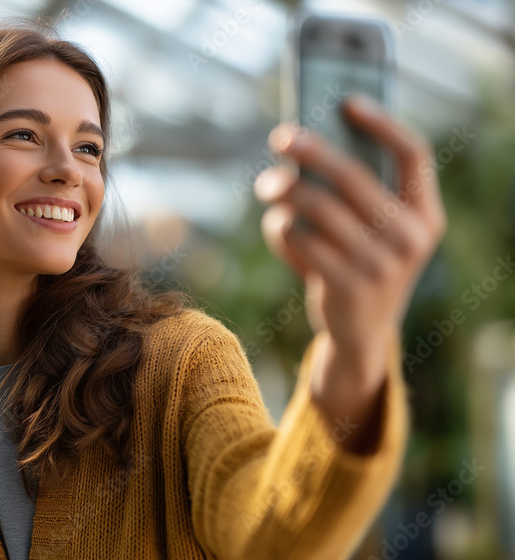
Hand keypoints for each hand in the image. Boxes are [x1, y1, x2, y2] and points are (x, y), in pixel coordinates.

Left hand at [253, 94, 446, 386]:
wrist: (362, 332)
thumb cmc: (361, 263)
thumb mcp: (376, 231)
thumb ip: (355, 194)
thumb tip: (302, 146)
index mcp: (426, 215)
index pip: (414, 156)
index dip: (383, 124)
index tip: (347, 102)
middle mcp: (410, 238)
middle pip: (354, 176)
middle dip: (312, 151)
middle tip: (281, 135)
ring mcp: (380, 265)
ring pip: (319, 207)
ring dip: (285, 189)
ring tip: (267, 184)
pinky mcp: (346, 285)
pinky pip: (301, 240)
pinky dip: (281, 228)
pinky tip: (277, 225)